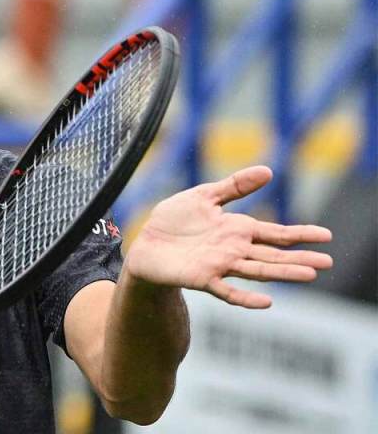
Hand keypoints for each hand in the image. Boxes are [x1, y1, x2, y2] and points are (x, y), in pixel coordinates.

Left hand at [123, 165, 332, 308]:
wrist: (144, 243)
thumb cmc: (174, 221)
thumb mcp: (203, 196)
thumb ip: (235, 186)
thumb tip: (269, 171)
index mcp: (237, 230)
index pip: (275, 234)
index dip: (299, 234)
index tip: (326, 235)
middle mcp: (234, 250)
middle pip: (272, 255)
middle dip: (299, 258)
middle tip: (327, 261)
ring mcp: (219, 265)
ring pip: (257, 271)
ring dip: (282, 274)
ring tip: (309, 275)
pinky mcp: (201, 278)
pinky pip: (227, 291)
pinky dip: (246, 298)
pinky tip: (266, 302)